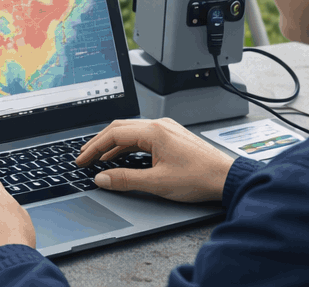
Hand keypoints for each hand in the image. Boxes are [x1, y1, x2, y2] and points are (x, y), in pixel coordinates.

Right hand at [75, 118, 233, 204]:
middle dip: (99, 143)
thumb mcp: (158, 183)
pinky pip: (142, 136)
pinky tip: (123, 156)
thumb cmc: (199, 178)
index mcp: (153, 131)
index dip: (94, 148)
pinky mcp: (172, 136)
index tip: (82, 159)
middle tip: (84, 156)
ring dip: (113, 144)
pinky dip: (128, 145)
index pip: (114, 134)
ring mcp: (166, 129)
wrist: (227, 178)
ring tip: (99, 158)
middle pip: (119, 128)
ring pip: (131, 131)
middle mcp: (159, 125)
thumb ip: (126, 179)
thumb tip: (102, 178)